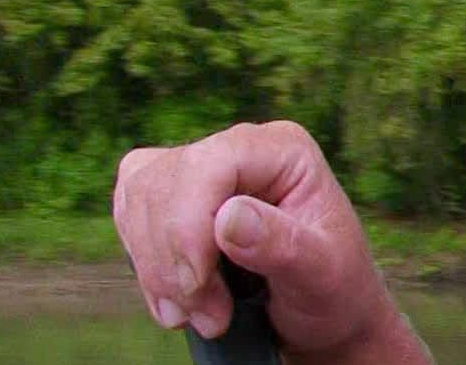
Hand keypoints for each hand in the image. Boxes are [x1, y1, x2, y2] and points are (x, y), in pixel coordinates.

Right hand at [113, 120, 429, 363]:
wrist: (320, 312)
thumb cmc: (333, 289)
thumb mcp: (324, 274)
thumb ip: (283, 245)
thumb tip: (228, 217)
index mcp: (283, 150)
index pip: (211, 163)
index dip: (188, 224)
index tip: (197, 285)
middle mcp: (239, 149)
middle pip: (165, 183)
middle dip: (172, 259)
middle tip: (209, 316)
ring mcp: (202, 171)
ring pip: (139, 199)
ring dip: (157, 269)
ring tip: (198, 315)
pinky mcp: (174, 199)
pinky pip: (131, 218)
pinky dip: (147, 269)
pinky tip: (178, 303)